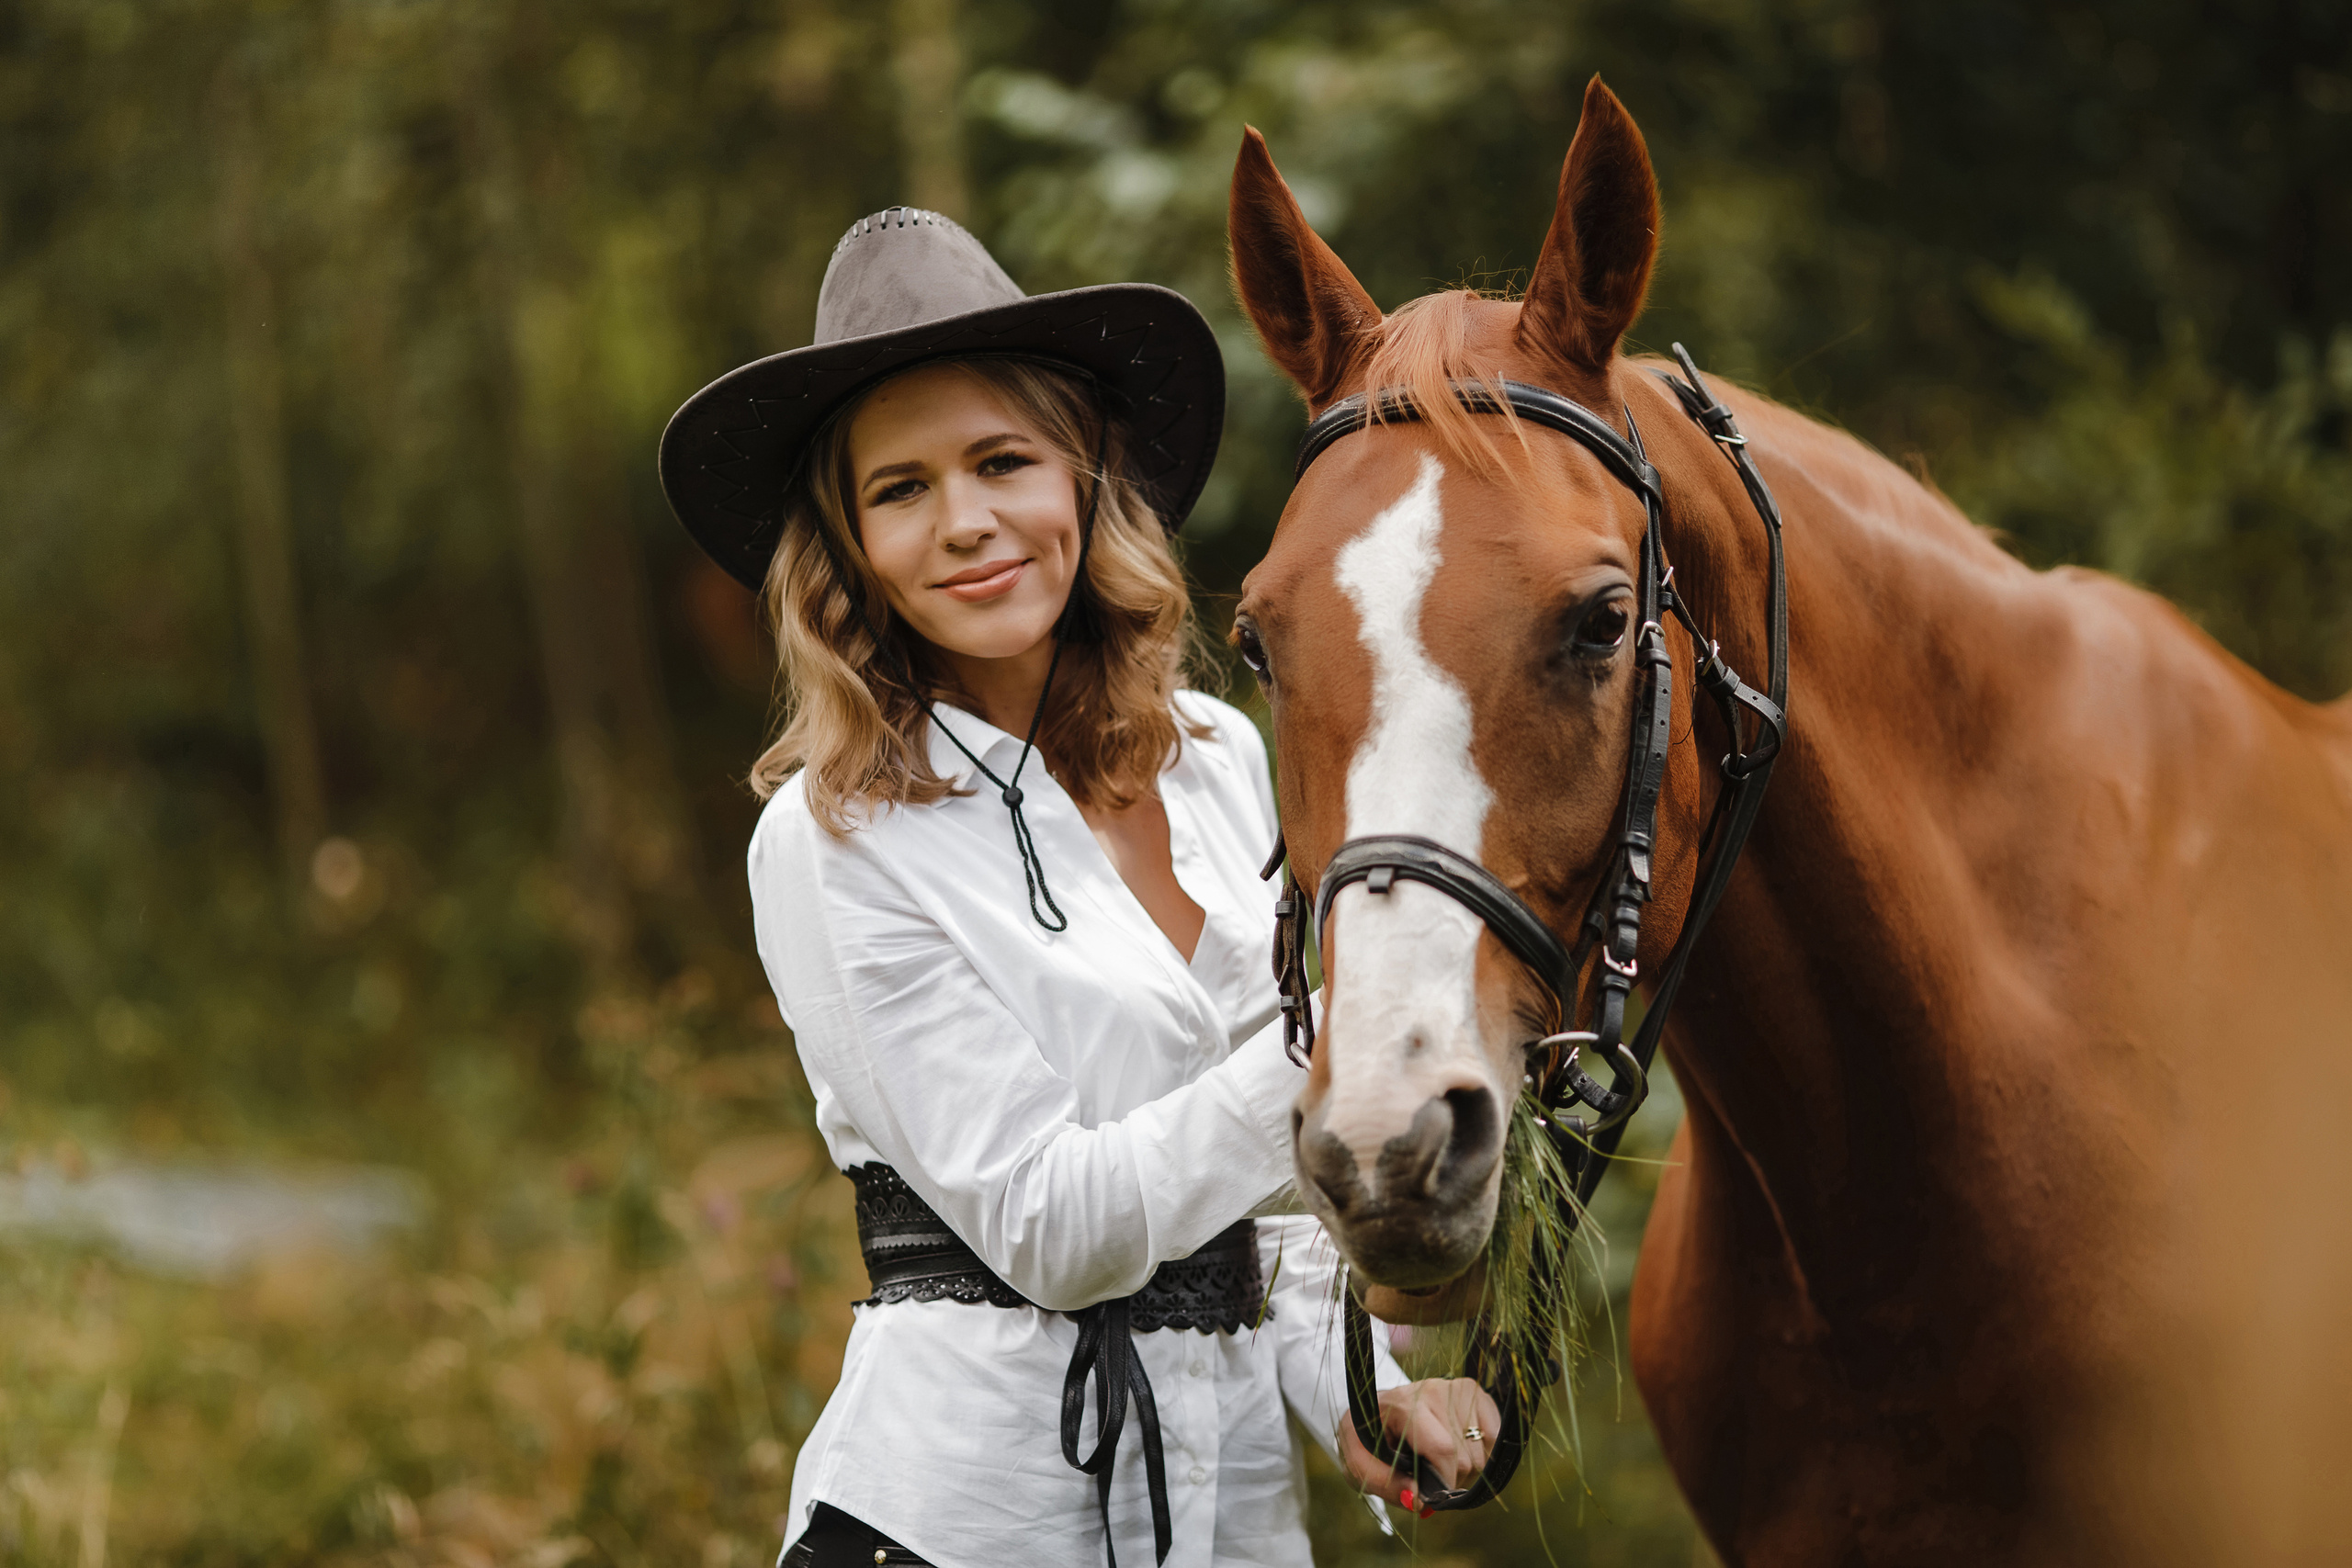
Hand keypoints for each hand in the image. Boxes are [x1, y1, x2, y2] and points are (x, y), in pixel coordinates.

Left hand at [1337, 1377, 1502, 1513]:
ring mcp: (1456, 1387)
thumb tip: (1419, 1500)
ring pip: (1482, 1453)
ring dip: (1465, 1466)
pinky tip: (1457, 1443)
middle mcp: (1433, 1390)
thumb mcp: (1359, 1464)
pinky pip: (1496, 1438)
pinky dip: (1481, 1451)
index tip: (1433, 1495)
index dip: (1444, 1482)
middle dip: (1450, 1478)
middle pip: (1466, 1459)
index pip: (1443, 1449)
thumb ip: (1385, 1484)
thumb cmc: (1369, 1438)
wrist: (1378, 1407)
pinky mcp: (1474, 1390)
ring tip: (1437, 1454)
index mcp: (1403, 1406)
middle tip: (1427, 1470)